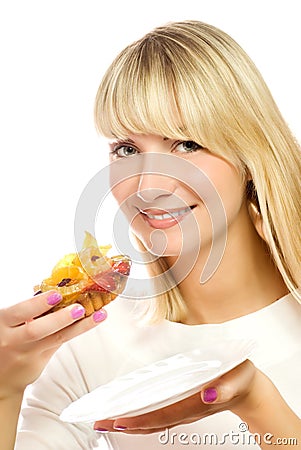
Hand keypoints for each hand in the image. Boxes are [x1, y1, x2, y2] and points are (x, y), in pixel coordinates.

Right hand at [0, 291, 106, 398]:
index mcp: (3, 323)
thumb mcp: (8, 322)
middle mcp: (12, 340)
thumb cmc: (5, 339)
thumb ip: (28, 310)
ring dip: (79, 325)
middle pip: (38, 330)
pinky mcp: (38, 363)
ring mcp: (26, 353)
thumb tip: (55, 287)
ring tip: (98, 314)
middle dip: (60, 318)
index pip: (21, 312)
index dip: (39, 303)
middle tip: (79, 308)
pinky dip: (74, 331)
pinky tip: (90, 322)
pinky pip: (59, 344)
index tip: (57, 294)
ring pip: (55, 339)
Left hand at [94, 360, 266, 433]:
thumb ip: (226, 387)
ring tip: (105, 420)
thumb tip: (208, 394)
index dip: (141, 419)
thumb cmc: (241, 377)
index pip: (164, 414)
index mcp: (197, 402)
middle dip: (125, 423)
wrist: (249, 388)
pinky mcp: (182, 407)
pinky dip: (139, 417)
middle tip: (98, 422)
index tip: (119, 420)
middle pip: (152, 421)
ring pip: (152, 421)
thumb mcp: (239, 377)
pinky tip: (126, 415)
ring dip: (128, 422)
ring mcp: (183, 411)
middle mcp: (186, 410)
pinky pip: (157, 416)